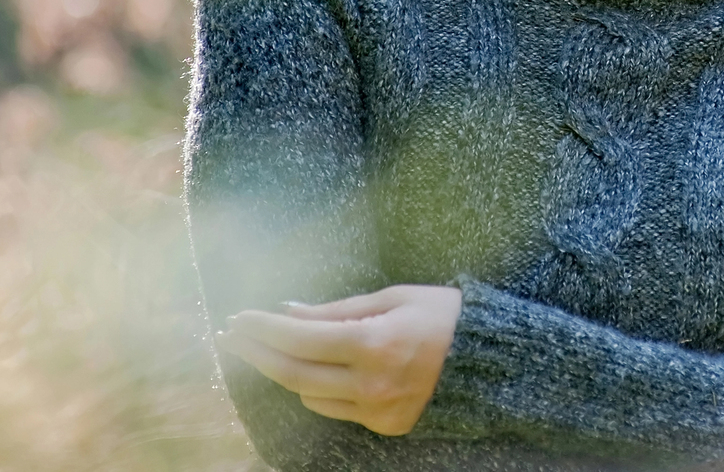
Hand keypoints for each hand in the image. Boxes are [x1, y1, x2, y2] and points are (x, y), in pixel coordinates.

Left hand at [218, 284, 463, 435]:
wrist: (491, 360)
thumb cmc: (444, 316)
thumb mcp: (393, 298)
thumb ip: (338, 309)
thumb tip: (288, 310)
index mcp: (375, 343)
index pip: (301, 337)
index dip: (264, 328)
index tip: (239, 317)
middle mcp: (373, 383)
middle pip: (294, 374)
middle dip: (257, 353)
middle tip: (232, 336)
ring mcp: (378, 410)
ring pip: (310, 396)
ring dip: (287, 371)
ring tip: (277, 348)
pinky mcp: (384, 426)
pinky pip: (335, 409)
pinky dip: (319, 389)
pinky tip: (318, 369)